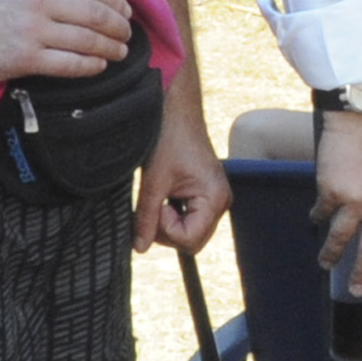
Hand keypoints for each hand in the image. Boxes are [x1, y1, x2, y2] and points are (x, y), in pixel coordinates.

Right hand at [0, 0, 131, 82]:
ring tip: (119, 52)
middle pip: (97, 15)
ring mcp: (33, 31)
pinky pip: (70, 64)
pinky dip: (91, 66)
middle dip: (120, 27)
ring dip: (111, 48)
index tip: (126, 11)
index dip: (117, 1)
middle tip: (127, 35)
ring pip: (88, 41)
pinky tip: (98, 66)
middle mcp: (40, 1)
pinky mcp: (26, 59)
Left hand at [133, 103, 228, 254]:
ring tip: (160, 196)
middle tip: (153, 206)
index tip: (155, 206)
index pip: (189, 239)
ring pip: (191, 232)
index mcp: (214, 198)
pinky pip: (191, 219)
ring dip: (169, 223)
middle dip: (167, 230)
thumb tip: (140, 247)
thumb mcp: (153, 182)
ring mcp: (216, 199)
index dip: (165, 229)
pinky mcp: (207, 194)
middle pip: (192, 241)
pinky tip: (166, 195)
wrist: (177, 112)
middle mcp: (221, 201)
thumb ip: (146, 218)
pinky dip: (174, 215)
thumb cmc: (168, 140)